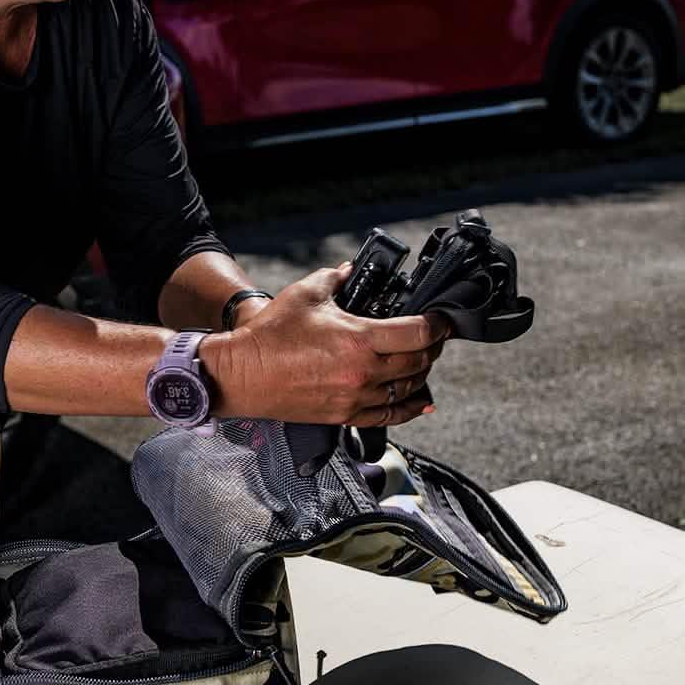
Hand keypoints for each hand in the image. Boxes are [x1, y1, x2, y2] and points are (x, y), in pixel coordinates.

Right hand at [201, 264, 447, 427]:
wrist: (243, 374)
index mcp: (359, 339)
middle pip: (419, 361)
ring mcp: (356, 396)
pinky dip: (409, 408)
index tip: (442, 320)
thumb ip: (335, 277)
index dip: (437, 324)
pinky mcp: (344, 414)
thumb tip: (349, 269)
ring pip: (407, 389)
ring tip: (421, 361)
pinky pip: (389, 415)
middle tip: (434, 337)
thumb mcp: (305, 294)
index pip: (418, 333)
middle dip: (432, 347)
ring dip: (420, 374)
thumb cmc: (269, 336)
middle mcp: (363, 371)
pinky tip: (418, 402)